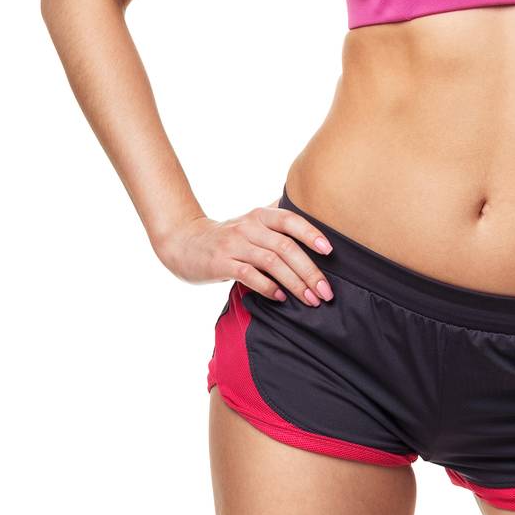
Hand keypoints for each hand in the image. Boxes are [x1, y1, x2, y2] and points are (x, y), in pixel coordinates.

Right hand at [154, 202, 336, 305]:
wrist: (184, 242)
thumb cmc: (228, 236)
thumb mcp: (253, 223)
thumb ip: (278, 224)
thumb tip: (317, 229)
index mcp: (261, 215)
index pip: (291, 220)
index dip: (312, 234)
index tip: (330, 252)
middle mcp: (249, 227)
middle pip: (286, 247)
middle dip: (310, 271)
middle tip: (325, 291)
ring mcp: (234, 244)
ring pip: (272, 263)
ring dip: (294, 283)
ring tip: (310, 299)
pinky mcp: (221, 263)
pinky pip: (249, 275)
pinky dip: (268, 287)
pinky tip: (281, 297)